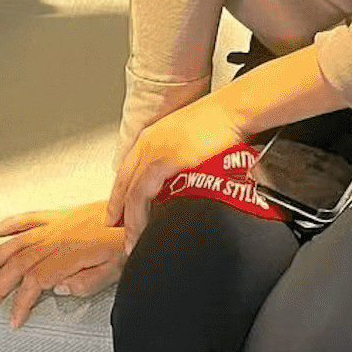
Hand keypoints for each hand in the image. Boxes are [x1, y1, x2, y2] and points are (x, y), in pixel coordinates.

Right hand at [0, 200, 125, 328]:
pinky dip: (10, 224)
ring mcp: (56, 224)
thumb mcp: (115, 270)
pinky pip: (29, 217)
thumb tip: (60, 289)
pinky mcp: (59, 215)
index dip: (21, 302)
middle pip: (19, 263)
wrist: (137, 211)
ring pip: (16, 241)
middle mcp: (58, 236)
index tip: (13, 318)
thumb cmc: (127, 242)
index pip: (36, 281)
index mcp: (70, 252)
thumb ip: (86, 283)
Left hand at [106, 94, 250, 250]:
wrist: (235, 110)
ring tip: (130, 241)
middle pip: (124, 180)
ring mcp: (154, 150)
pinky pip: (141, 193)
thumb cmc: (223, 121)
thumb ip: (182, 157)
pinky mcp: (163, 160)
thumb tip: (184, 178)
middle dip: (118, 207)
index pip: (129, 168)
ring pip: (130, 191)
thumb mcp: (194, 138)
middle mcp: (149, 142)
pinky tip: (139, 231)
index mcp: (154, 135)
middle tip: (116, 229)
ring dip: (129, 219)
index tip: (119, 210)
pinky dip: (138, 215)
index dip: (121, 191)